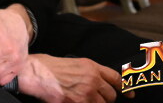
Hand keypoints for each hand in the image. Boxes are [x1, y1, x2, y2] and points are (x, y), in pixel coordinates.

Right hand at [18, 54, 133, 102]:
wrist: (33, 73)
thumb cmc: (46, 66)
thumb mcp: (71, 62)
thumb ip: (87, 72)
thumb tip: (96, 82)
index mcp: (90, 66)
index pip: (116, 79)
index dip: (125, 88)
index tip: (129, 94)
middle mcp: (92, 80)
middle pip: (111, 95)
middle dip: (105, 99)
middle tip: (95, 98)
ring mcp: (85, 94)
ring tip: (83, 99)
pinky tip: (74, 101)